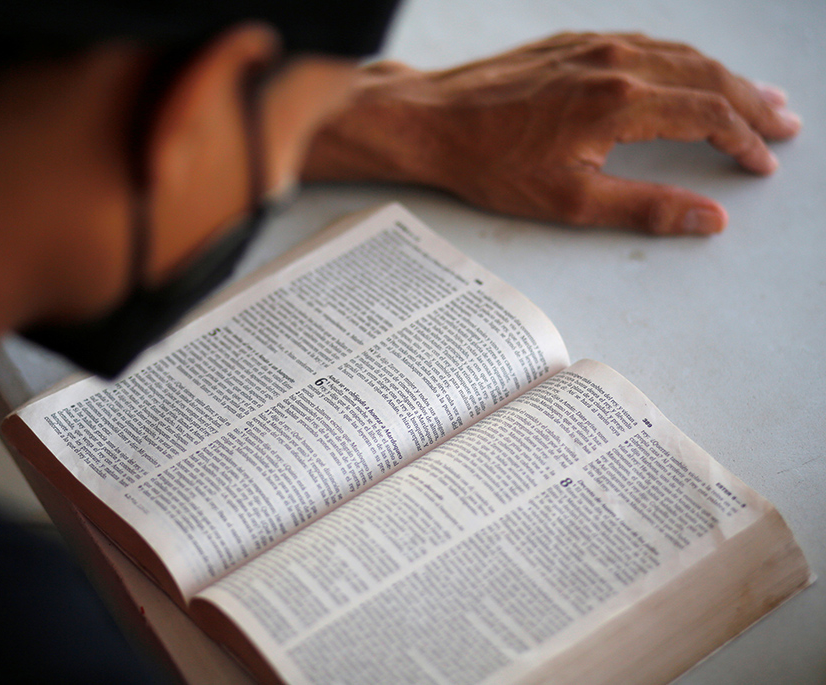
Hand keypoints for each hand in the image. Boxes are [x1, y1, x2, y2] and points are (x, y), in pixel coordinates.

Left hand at [302, 32, 801, 234]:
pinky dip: (681, 60)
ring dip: (722, 76)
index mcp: (620, 101)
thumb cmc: (490, 164)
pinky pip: (644, 43)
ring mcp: (592, 46)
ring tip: (755, 96)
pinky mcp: (571, 42)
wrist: (432, 120)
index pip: (708, 114)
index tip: (762, 163)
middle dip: (752, 102)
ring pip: (679, 53)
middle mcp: (614, 62)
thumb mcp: (569, 201)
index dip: (744, 140)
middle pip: (707, 76)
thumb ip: (645, 208)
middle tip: (785, 123)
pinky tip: (689, 72)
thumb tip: (707, 218)